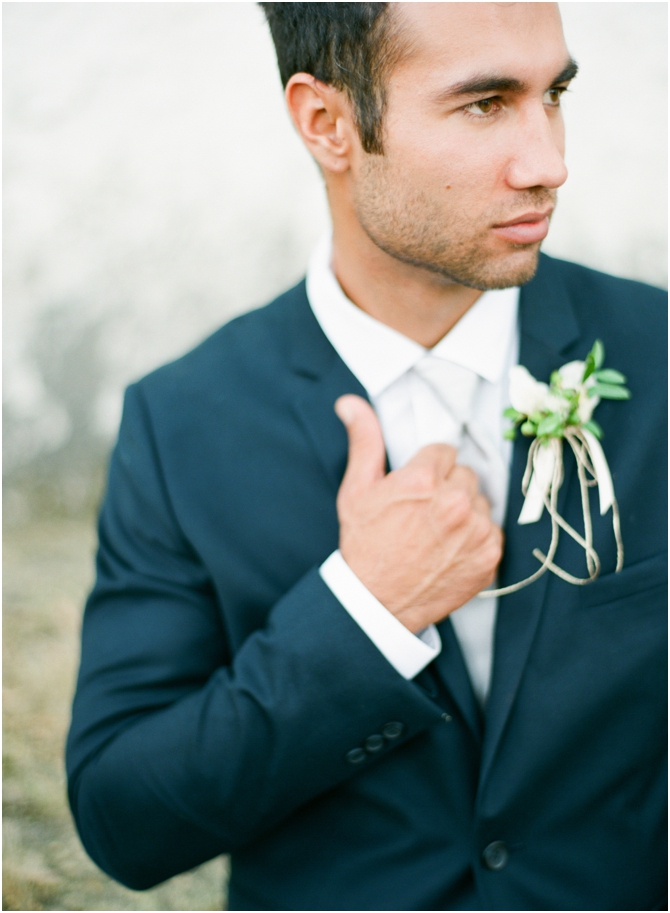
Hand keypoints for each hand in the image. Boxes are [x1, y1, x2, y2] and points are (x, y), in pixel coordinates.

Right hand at [335, 395, 502, 633]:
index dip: (427, 470)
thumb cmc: (365, 545)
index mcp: (423, 480)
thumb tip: (350, 403)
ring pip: (480, 500)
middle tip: (423, 513)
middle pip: (465, 474)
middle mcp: (455, 502)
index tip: (415, 490)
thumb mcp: (357, 490)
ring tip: (437, 532)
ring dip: (464, 511)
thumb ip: (364, 441)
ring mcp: (476, 529)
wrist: (378, 602)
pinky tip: (450, 549)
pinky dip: (476, 537)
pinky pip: (492, 528)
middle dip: (447, 487)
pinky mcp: (490, 554)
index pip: (444, 452)